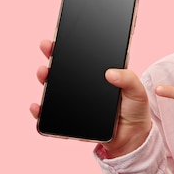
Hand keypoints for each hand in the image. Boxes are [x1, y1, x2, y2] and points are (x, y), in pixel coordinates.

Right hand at [29, 40, 151, 157]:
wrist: (132, 136)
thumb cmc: (135, 109)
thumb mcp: (137, 91)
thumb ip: (129, 79)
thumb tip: (110, 73)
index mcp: (98, 75)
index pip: (81, 57)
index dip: (69, 46)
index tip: (60, 37)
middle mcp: (84, 86)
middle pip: (63, 69)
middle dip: (52, 57)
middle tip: (47, 47)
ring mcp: (75, 102)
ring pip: (54, 89)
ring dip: (44, 79)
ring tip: (43, 73)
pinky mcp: (70, 120)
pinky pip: (52, 116)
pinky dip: (41, 112)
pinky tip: (37, 107)